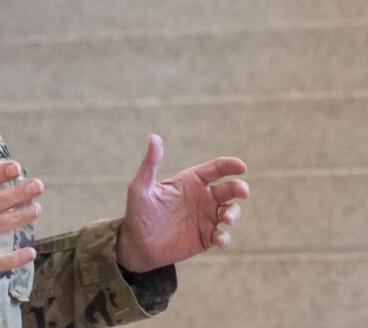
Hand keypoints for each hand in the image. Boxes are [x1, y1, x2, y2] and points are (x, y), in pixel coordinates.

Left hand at [115, 134, 248, 272]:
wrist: (138, 244)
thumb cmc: (138, 212)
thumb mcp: (141, 187)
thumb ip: (150, 164)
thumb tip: (154, 137)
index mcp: (190, 181)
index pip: (216, 169)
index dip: (230, 165)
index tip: (241, 167)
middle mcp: (202, 197)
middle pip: (230, 189)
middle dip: (240, 188)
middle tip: (243, 192)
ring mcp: (206, 218)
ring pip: (231, 211)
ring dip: (234, 213)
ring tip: (227, 218)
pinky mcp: (206, 238)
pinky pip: (222, 236)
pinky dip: (224, 237)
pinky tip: (218, 239)